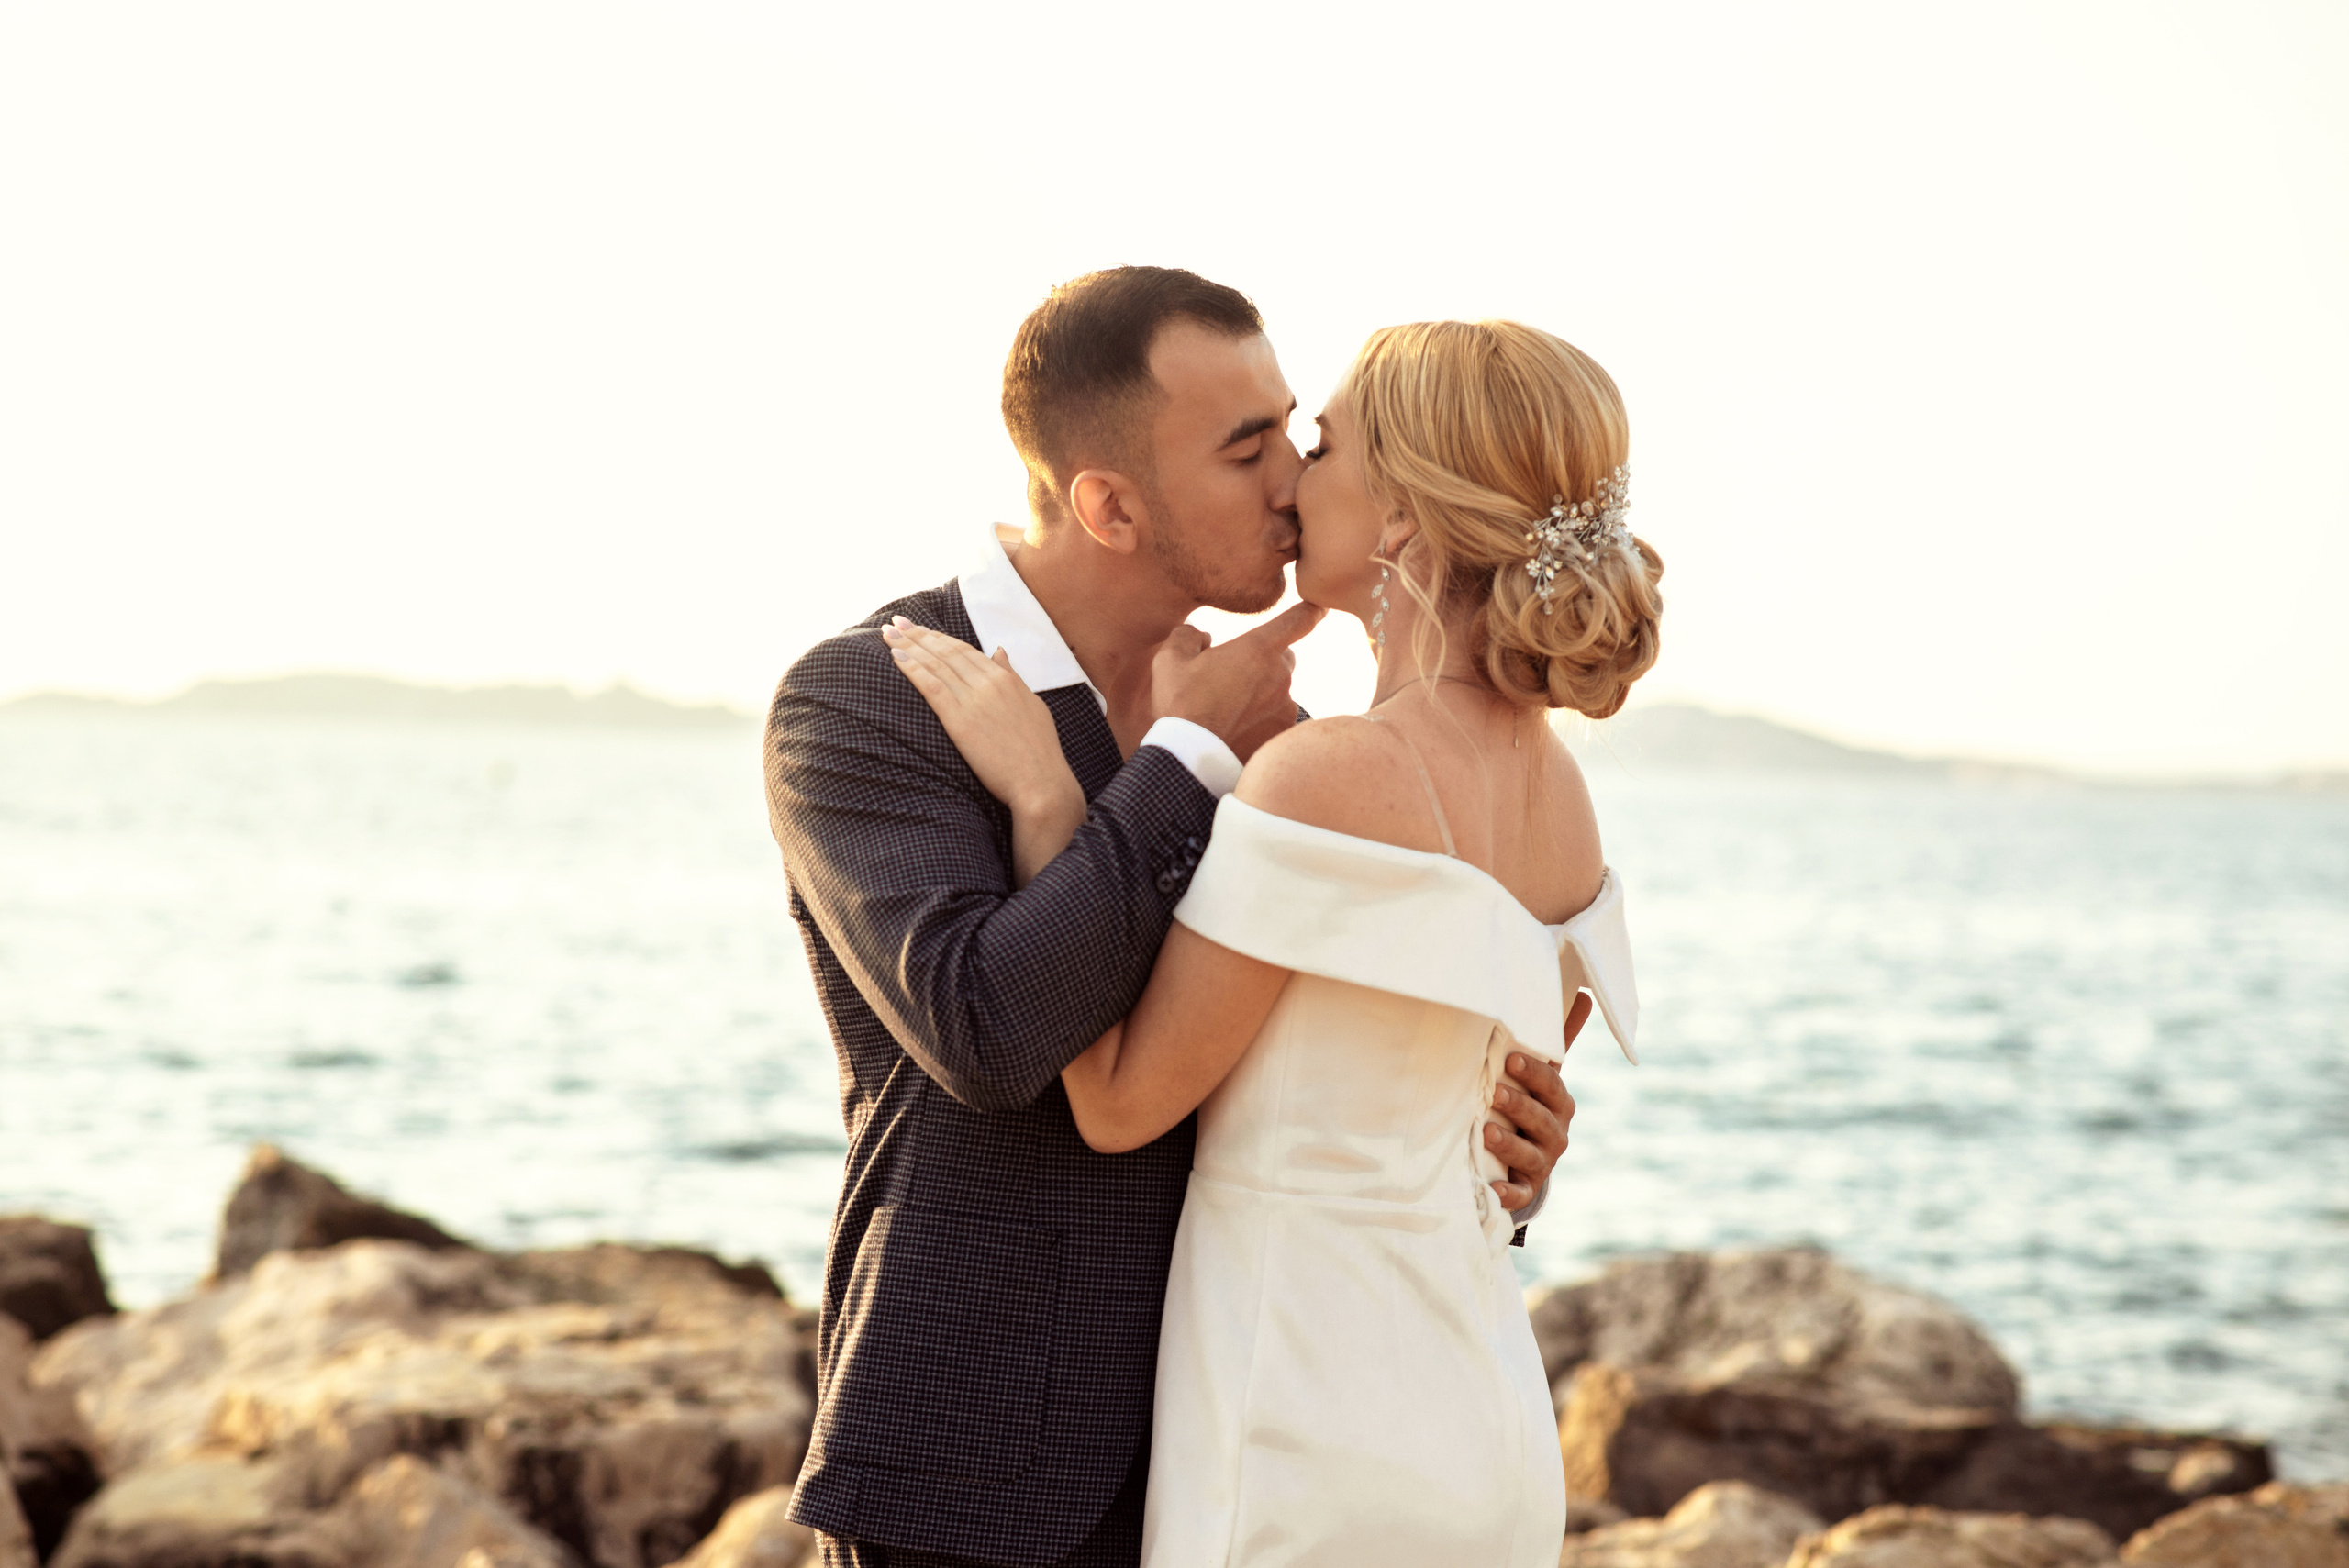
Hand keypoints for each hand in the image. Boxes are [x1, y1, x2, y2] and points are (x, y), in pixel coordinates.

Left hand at [883, 618, 1086, 884]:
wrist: (1040, 781)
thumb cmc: (1039, 750)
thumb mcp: (1032, 704)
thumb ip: (1012, 676)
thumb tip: (999, 651)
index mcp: (1006, 678)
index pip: (965, 650)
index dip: (940, 637)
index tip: (921, 627)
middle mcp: (989, 682)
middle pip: (946, 651)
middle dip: (919, 634)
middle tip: (897, 621)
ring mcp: (973, 699)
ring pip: (935, 663)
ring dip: (909, 644)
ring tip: (888, 632)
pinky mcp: (959, 719)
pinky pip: (931, 685)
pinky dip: (911, 668)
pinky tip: (895, 656)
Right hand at [1150, 601, 1325, 761]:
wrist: (1191, 756)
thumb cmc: (1180, 703)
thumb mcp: (1171, 658)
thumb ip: (1190, 635)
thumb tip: (1203, 638)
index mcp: (1257, 649)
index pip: (1297, 620)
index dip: (1312, 610)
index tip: (1320, 607)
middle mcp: (1280, 675)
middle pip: (1283, 657)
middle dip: (1263, 661)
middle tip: (1232, 677)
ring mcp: (1285, 705)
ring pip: (1278, 690)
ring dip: (1260, 693)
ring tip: (1227, 709)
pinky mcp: (1283, 732)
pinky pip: (1276, 717)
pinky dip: (1261, 720)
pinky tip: (1236, 729)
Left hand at [1487, 990, 1589, 1211]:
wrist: (1527, 1158)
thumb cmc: (1531, 1103)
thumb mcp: (1544, 1074)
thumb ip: (1557, 1039)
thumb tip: (1581, 993)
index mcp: (1559, 1103)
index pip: (1552, 1086)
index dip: (1534, 1074)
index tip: (1511, 1061)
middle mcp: (1556, 1133)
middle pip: (1541, 1119)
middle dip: (1519, 1106)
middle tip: (1495, 1092)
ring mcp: (1542, 1162)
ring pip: (1529, 1154)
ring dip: (1509, 1144)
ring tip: (1486, 1131)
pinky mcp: (1526, 1188)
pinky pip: (1519, 1194)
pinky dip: (1508, 1193)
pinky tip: (1494, 1189)